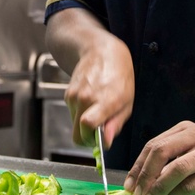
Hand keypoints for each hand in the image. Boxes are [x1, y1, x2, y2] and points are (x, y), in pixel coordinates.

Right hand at [64, 34, 133, 148]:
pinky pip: (73, 114)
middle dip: (87, 139)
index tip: (100, 140)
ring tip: (98, 108)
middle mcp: (86, 98)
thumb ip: (115, 124)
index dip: (92, 140)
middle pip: (77, 135)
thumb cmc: (119, 76)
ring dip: (85, 124)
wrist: (101, 51)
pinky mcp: (67, 94)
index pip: (88, 126)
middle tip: (99, 132)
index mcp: (105, 100)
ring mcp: (74, 96)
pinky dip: (81, 113)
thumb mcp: (127, 101)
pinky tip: (91, 99)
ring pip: (75, 125)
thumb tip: (106, 142)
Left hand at [123, 121, 194, 194]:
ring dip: (156, 187)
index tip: (128, 185)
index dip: (138, 165)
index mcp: (188, 128)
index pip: (155, 144)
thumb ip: (170, 160)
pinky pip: (189, 185)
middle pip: (161, 151)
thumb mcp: (192, 154)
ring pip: (175, 168)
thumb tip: (139, 181)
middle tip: (135, 194)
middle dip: (144, 175)